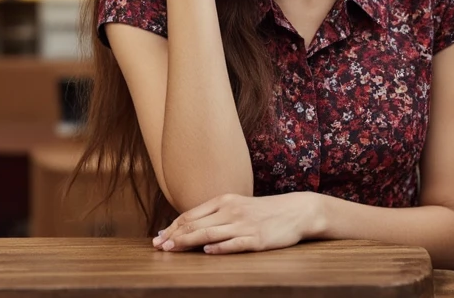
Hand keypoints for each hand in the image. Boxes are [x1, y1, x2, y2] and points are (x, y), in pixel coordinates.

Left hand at [152, 192, 321, 254]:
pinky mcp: (256, 239)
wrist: (295, 211)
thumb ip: (216, 215)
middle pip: (196, 224)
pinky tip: (206, 252)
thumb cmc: (263, 212)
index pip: (191, 214)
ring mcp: (244, 225)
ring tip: (172, 250)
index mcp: (224, 201)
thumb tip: (189, 228)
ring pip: (209, 233)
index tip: (158, 237)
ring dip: (188, 242)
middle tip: (158, 246)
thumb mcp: (238, 207)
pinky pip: (234, 243)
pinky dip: (219, 248)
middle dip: (174, 236)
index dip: (173, 227)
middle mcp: (231, 211)